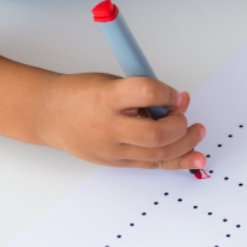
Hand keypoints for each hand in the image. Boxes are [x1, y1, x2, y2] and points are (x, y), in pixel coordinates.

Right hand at [34, 73, 206, 168]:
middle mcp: (108, 127)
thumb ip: (144, 91)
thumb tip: (177, 101)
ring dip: (185, 144)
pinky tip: (194, 158)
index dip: (169, 93)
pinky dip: (176, 161)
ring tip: (197, 133)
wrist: (49, 115)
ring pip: (158, 154)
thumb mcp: (113, 82)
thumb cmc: (82, 94)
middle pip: (156, 133)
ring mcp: (111, 149)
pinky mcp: (115, 162)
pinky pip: (151, 165)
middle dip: (181, 125)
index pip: (146, 93)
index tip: (177, 94)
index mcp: (107, 98)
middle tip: (186, 115)